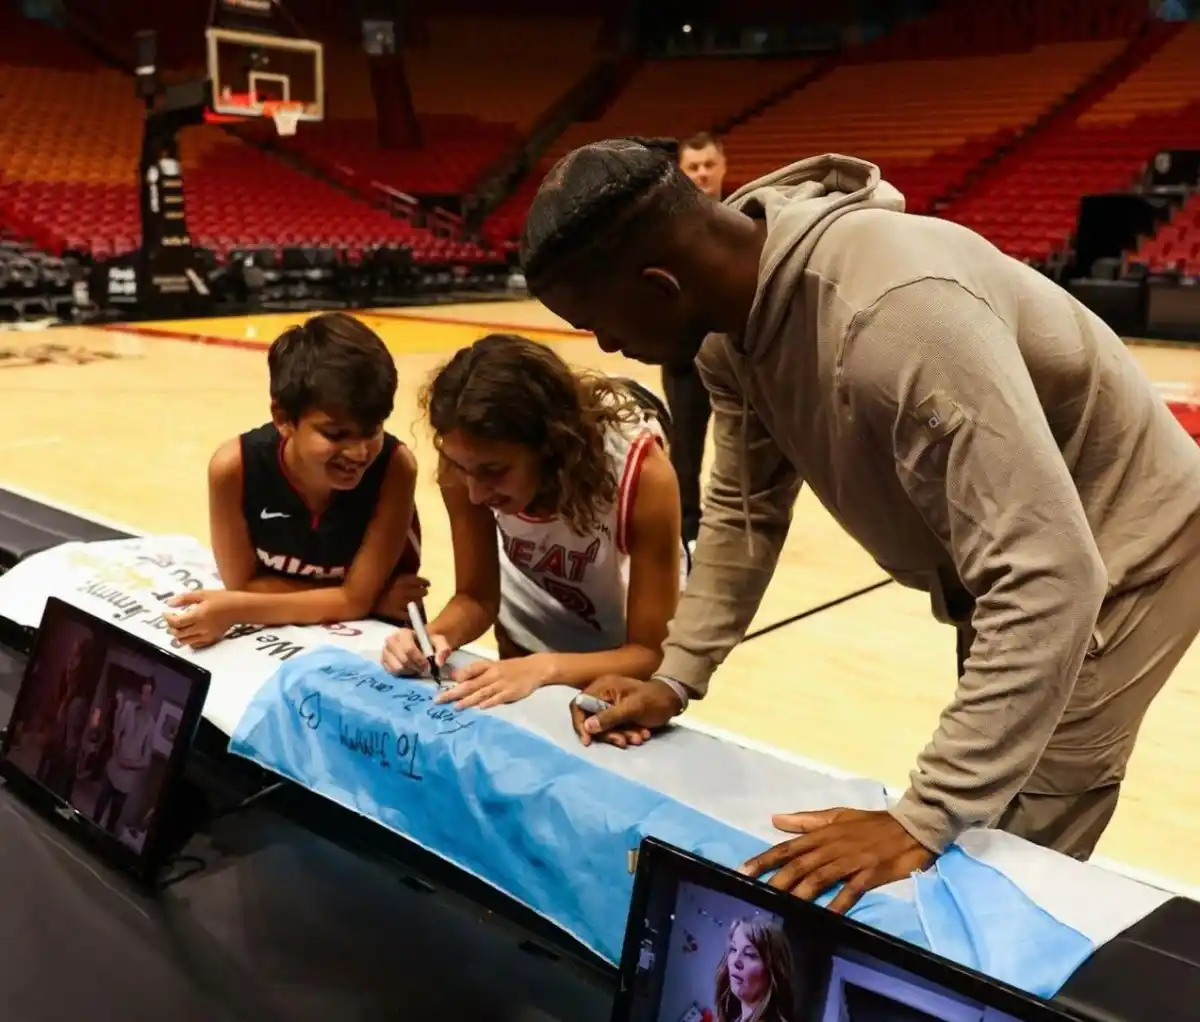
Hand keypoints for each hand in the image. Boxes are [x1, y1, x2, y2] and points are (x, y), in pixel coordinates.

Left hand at [164, 590, 238, 648]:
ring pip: (184, 641)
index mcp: (198, 616)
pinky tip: (189, 632)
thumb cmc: (221, 598)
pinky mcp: (211, 639)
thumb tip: (169, 603)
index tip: (166, 613)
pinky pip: (194, 644)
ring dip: (178, 634)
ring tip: (179, 626)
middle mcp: (201, 628)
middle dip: (171, 627)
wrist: (239, 609)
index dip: (168, 618)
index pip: (176, 623)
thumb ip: (184, 598)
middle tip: (172, 619)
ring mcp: (206, 636)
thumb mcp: (203, 594)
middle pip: (178, 633)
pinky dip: (188, 640)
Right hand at [375, 574, 430, 619]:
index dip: (424, 582)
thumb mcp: (388, 574)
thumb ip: (399, 575)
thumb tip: (412, 574)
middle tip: (424, 593)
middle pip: (419, 592)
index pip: (418, 580)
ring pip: (416, 603)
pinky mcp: (393, 613)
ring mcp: (398, 602)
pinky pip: (406, 615)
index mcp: (400, 579)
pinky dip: (410, 613)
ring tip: (418, 602)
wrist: (359, 596)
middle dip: (423, 592)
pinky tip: (410, 612)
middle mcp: (401, 590)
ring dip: (419, 602)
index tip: (427, 584)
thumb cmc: (374, 583)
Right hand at [381, 628, 450, 676]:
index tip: (427, 665)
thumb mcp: (440, 643)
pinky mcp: (383, 661)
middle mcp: (391, 640)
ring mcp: (385, 651)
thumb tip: (438, 663)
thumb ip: (443, 650)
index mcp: (404, 633)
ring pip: (397, 668)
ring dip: (409, 670)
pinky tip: (408, 668)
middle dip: (415, 666)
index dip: (419, 660)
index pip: (409, 649)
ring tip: (416, 667)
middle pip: (403, 659)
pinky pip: (392, 672)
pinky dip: (402, 673)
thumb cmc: (429, 643)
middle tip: (423, 668)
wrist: (421, 645)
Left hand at [433, 654, 556, 709]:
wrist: (535, 668)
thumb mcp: (493, 665)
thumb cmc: (511, 668)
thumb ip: (475, 671)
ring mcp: (502, 684)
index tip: (441, 687)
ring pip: (482, 693)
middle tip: (439, 700)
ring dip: (468, 700)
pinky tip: (480, 708)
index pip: (469, 671)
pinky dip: (489, 702)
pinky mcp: (511, 693)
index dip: (455, 678)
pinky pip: (498, 698)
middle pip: (470, 684)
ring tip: (455, 707)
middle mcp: (492, 674)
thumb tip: (455, 677)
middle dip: (454, 693)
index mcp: (488, 666)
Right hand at [569, 675, 682, 748]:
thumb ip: (609, 717)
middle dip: (608, 734)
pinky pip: (614, 729)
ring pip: (604, 727)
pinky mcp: (618, 715)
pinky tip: (643, 734)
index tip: (588, 740)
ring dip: (620, 736)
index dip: (579, 723)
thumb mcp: (632, 708)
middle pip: (591, 720)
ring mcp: (610, 705)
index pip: (579, 705)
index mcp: (602, 687)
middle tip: (623, 742)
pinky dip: (626, 734)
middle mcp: (602, 695)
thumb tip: (587, 727)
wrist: (673, 700)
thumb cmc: (654, 700)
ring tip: (640, 738)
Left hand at [739, 808, 934, 913]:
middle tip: (755, 891)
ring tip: (782, 905)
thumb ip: (807, 821)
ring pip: (820, 876)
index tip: (744, 871)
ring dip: (800, 892)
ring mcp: (851, 860)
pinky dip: (839, 902)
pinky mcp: (870, 873)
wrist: (913, 827)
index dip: (765, 859)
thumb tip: (775, 819)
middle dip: (776, 878)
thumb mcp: (838, 816)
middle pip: (799, 864)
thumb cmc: (872, 824)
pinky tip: (827, 915)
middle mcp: (832, 846)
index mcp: (823, 833)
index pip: (788, 847)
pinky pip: (851, 889)